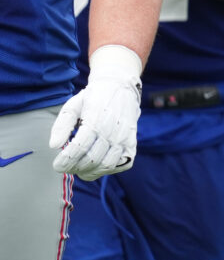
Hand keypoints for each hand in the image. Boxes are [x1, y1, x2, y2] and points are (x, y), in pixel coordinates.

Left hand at [49, 44, 142, 180]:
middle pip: (91, 159)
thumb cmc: (92, 99)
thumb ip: (61, 125)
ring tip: (79, 169)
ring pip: (107, 165)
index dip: (66, 160)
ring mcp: (125, 138)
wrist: (120, 87)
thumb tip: (54, 146)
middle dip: (74, 168)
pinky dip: (108, 169)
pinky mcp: (132, 143)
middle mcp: (113, 130)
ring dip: (90, 171)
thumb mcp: (73, 106)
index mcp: (96, 120)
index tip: (57, 165)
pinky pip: (122, 164)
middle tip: (66, 167)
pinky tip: (97, 165)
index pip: (79, 147)